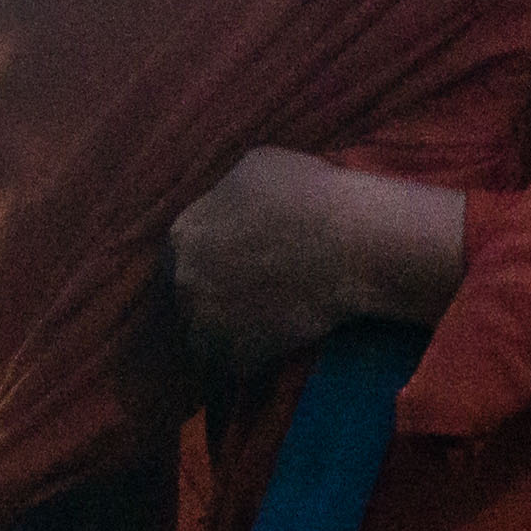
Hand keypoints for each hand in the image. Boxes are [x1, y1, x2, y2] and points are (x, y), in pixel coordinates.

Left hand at [169, 149, 466, 377]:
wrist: (350, 244)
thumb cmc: (308, 194)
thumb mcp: (253, 167)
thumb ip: (224, 194)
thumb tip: (222, 205)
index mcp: (182, 235)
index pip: (180, 253)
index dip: (206, 259)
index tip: (228, 264)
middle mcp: (184, 281)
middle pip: (187, 294)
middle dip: (210, 294)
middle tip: (244, 294)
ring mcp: (206, 322)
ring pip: (202, 333)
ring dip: (222, 330)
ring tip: (255, 324)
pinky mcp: (235, 356)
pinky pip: (230, 362)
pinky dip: (246, 357)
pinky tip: (267, 345)